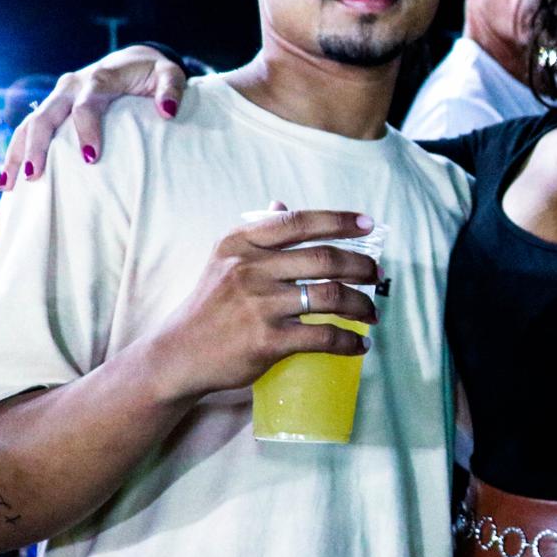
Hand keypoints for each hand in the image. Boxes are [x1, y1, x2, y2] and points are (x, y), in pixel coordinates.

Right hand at [2, 45, 185, 188]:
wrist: (132, 60)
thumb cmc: (152, 73)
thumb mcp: (169, 75)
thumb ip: (171, 90)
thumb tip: (168, 112)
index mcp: (99, 79)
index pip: (87, 104)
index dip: (86, 129)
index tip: (90, 157)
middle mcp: (72, 85)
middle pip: (46, 115)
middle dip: (38, 145)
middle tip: (35, 175)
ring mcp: (58, 96)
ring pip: (30, 122)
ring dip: (18, 152)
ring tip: (11, 184)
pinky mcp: (54, 106)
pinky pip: (29, 127)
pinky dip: (18, 150)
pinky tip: (11, 177)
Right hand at [139, 210, 380, 403]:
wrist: (179, 354)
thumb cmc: (210, 305)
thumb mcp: (225, 261)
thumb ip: (257, 234)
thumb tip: (281, 202)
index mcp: (241, 243)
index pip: (298, 222)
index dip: (339, 221)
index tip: (369, 224)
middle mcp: (249, 269)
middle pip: (325, 258)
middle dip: (361, 266)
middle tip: (376, 275)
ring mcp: (259, 306)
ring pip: (330, 296)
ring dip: (362, 305)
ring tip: (372, 313)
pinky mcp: (267, 341)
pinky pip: (323, 336)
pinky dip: (349, 341)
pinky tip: (360, 344)